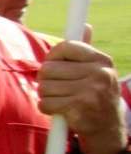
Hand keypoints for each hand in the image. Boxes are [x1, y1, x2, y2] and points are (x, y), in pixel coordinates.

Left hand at [41, 35, 125, 153]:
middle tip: (57, 87)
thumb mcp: (97, 70)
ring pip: (44, 87)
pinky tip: (60, 111)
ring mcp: (90, 92)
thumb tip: (84, 26)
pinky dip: (47, 108)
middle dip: (46, 80)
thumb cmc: (95, 94)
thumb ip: (86, 50)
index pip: (65, 47)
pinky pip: (46, 103)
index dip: (52, 56)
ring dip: (46, 95)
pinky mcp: (79, 109)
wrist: (108, 127)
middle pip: (48, 69)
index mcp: (101, 60)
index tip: (55, 66)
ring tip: (60, 99)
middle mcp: (99, 74)